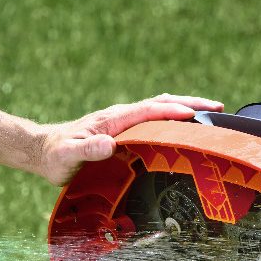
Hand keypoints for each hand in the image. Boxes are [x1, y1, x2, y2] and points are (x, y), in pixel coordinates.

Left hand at [34, 93, 222, 184]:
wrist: (43, 150)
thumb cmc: (55, 156)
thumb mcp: (67, 156)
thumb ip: (85, 150)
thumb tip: (108, 143)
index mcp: (112, 120)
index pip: (148, 111)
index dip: (171, 112)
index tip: (195, 116)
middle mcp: (120, 116)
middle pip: (160, 103)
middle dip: (189, 104)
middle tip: (217, 108)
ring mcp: (123, 121)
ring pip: (159, 108)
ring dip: (185, 107)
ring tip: (211, 111)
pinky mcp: (123, 128)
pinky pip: (153, 118)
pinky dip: (173, 117)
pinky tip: (185, 124)